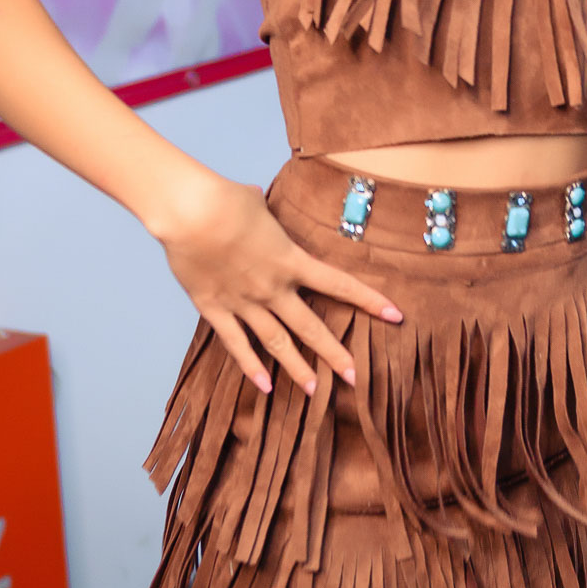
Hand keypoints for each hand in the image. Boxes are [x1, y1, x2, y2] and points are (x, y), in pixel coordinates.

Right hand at [154, 176, 403, 398]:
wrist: (191, 212)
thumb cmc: (226, 199)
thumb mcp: (256, 202)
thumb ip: (263, 211)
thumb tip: (254, 196)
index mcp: (291, 260)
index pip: (340, 284)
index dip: (369, 300)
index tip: (395, 315)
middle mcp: (273, 288)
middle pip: (311, 327)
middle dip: (335, 353)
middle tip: (355, 377)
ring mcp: (244, 302)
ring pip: (276, 343)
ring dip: (297, 368)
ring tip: (314, 391)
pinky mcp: (215, 309)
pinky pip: (235, 344)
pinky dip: (249, 366)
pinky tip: (263, 386)